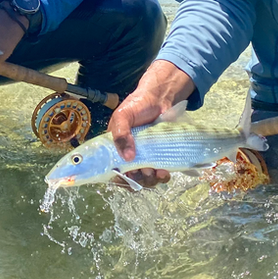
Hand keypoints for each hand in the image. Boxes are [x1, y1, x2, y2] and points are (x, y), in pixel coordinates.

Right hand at [108, 60, 195, 187]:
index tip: (127, 178)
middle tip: (146, 171)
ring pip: (146, 178)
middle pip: (131, 178)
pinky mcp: (160, 156)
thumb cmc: (137, 105)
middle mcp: (129, 155)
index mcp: (116, 147)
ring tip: (157, 171)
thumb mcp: (123, 116)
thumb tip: (127, 158)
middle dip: (139, 179)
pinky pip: (160, 174)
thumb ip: (120, 134)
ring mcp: (146, 157)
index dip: (119, 178)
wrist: (160, 98)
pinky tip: (164, 171)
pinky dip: (162, 176)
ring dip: (151, 179)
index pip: (113, 169)